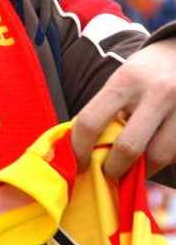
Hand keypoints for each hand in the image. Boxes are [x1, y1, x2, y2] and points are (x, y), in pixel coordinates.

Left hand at [72, 40, 175, 178]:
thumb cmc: (146, 72)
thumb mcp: (122, 80)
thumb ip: (106, 111)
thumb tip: (86, 151)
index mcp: (126, 80)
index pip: (91, 121)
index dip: (79, 149)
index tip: (79, 163)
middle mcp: (156, 92)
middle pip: (128, 148)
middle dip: (114, 168)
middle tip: (108, 172)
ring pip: (158, 157)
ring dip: (143, 171)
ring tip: (135, 168)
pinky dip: (164, 160)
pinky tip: (157, 152)